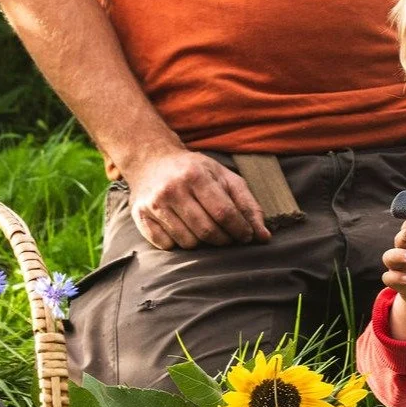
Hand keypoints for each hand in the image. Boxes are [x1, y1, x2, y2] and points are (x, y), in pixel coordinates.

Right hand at [121, 149, 271, 250]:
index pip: (224, 213)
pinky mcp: (141, 217)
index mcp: (196, 176)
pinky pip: (167, 246)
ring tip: (203, 228)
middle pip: (207, 231)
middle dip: (223, 240)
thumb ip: (247, 204)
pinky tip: (182, 228)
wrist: (151, 160)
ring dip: (202, 242)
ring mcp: (154, 204)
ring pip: (188, 242)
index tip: (246, 236)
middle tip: (227, 237)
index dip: (240, 230)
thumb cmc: (194, 170)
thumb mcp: (224, 177)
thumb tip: (264, 237)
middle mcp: (173, 189)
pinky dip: (179, 243)